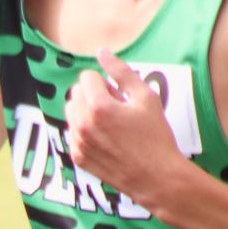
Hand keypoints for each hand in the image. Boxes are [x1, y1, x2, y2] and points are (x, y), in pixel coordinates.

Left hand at [65, 49, 183, 215]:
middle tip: (116, 108)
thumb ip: (121, 71)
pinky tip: (105, 139)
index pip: (86, 77)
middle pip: (75, 93)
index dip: (104, 82)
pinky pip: (73, 132)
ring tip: (110, 123)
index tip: (119, 95)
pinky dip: (85, 131)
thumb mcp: (145, 98)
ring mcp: (78, 142)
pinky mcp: (77, 157)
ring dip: (87, 111)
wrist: (156, 177)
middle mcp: (83, 125)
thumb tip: (101, 51)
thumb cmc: (155, 136)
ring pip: (71, 112)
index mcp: (98, 107)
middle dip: (93, 95)